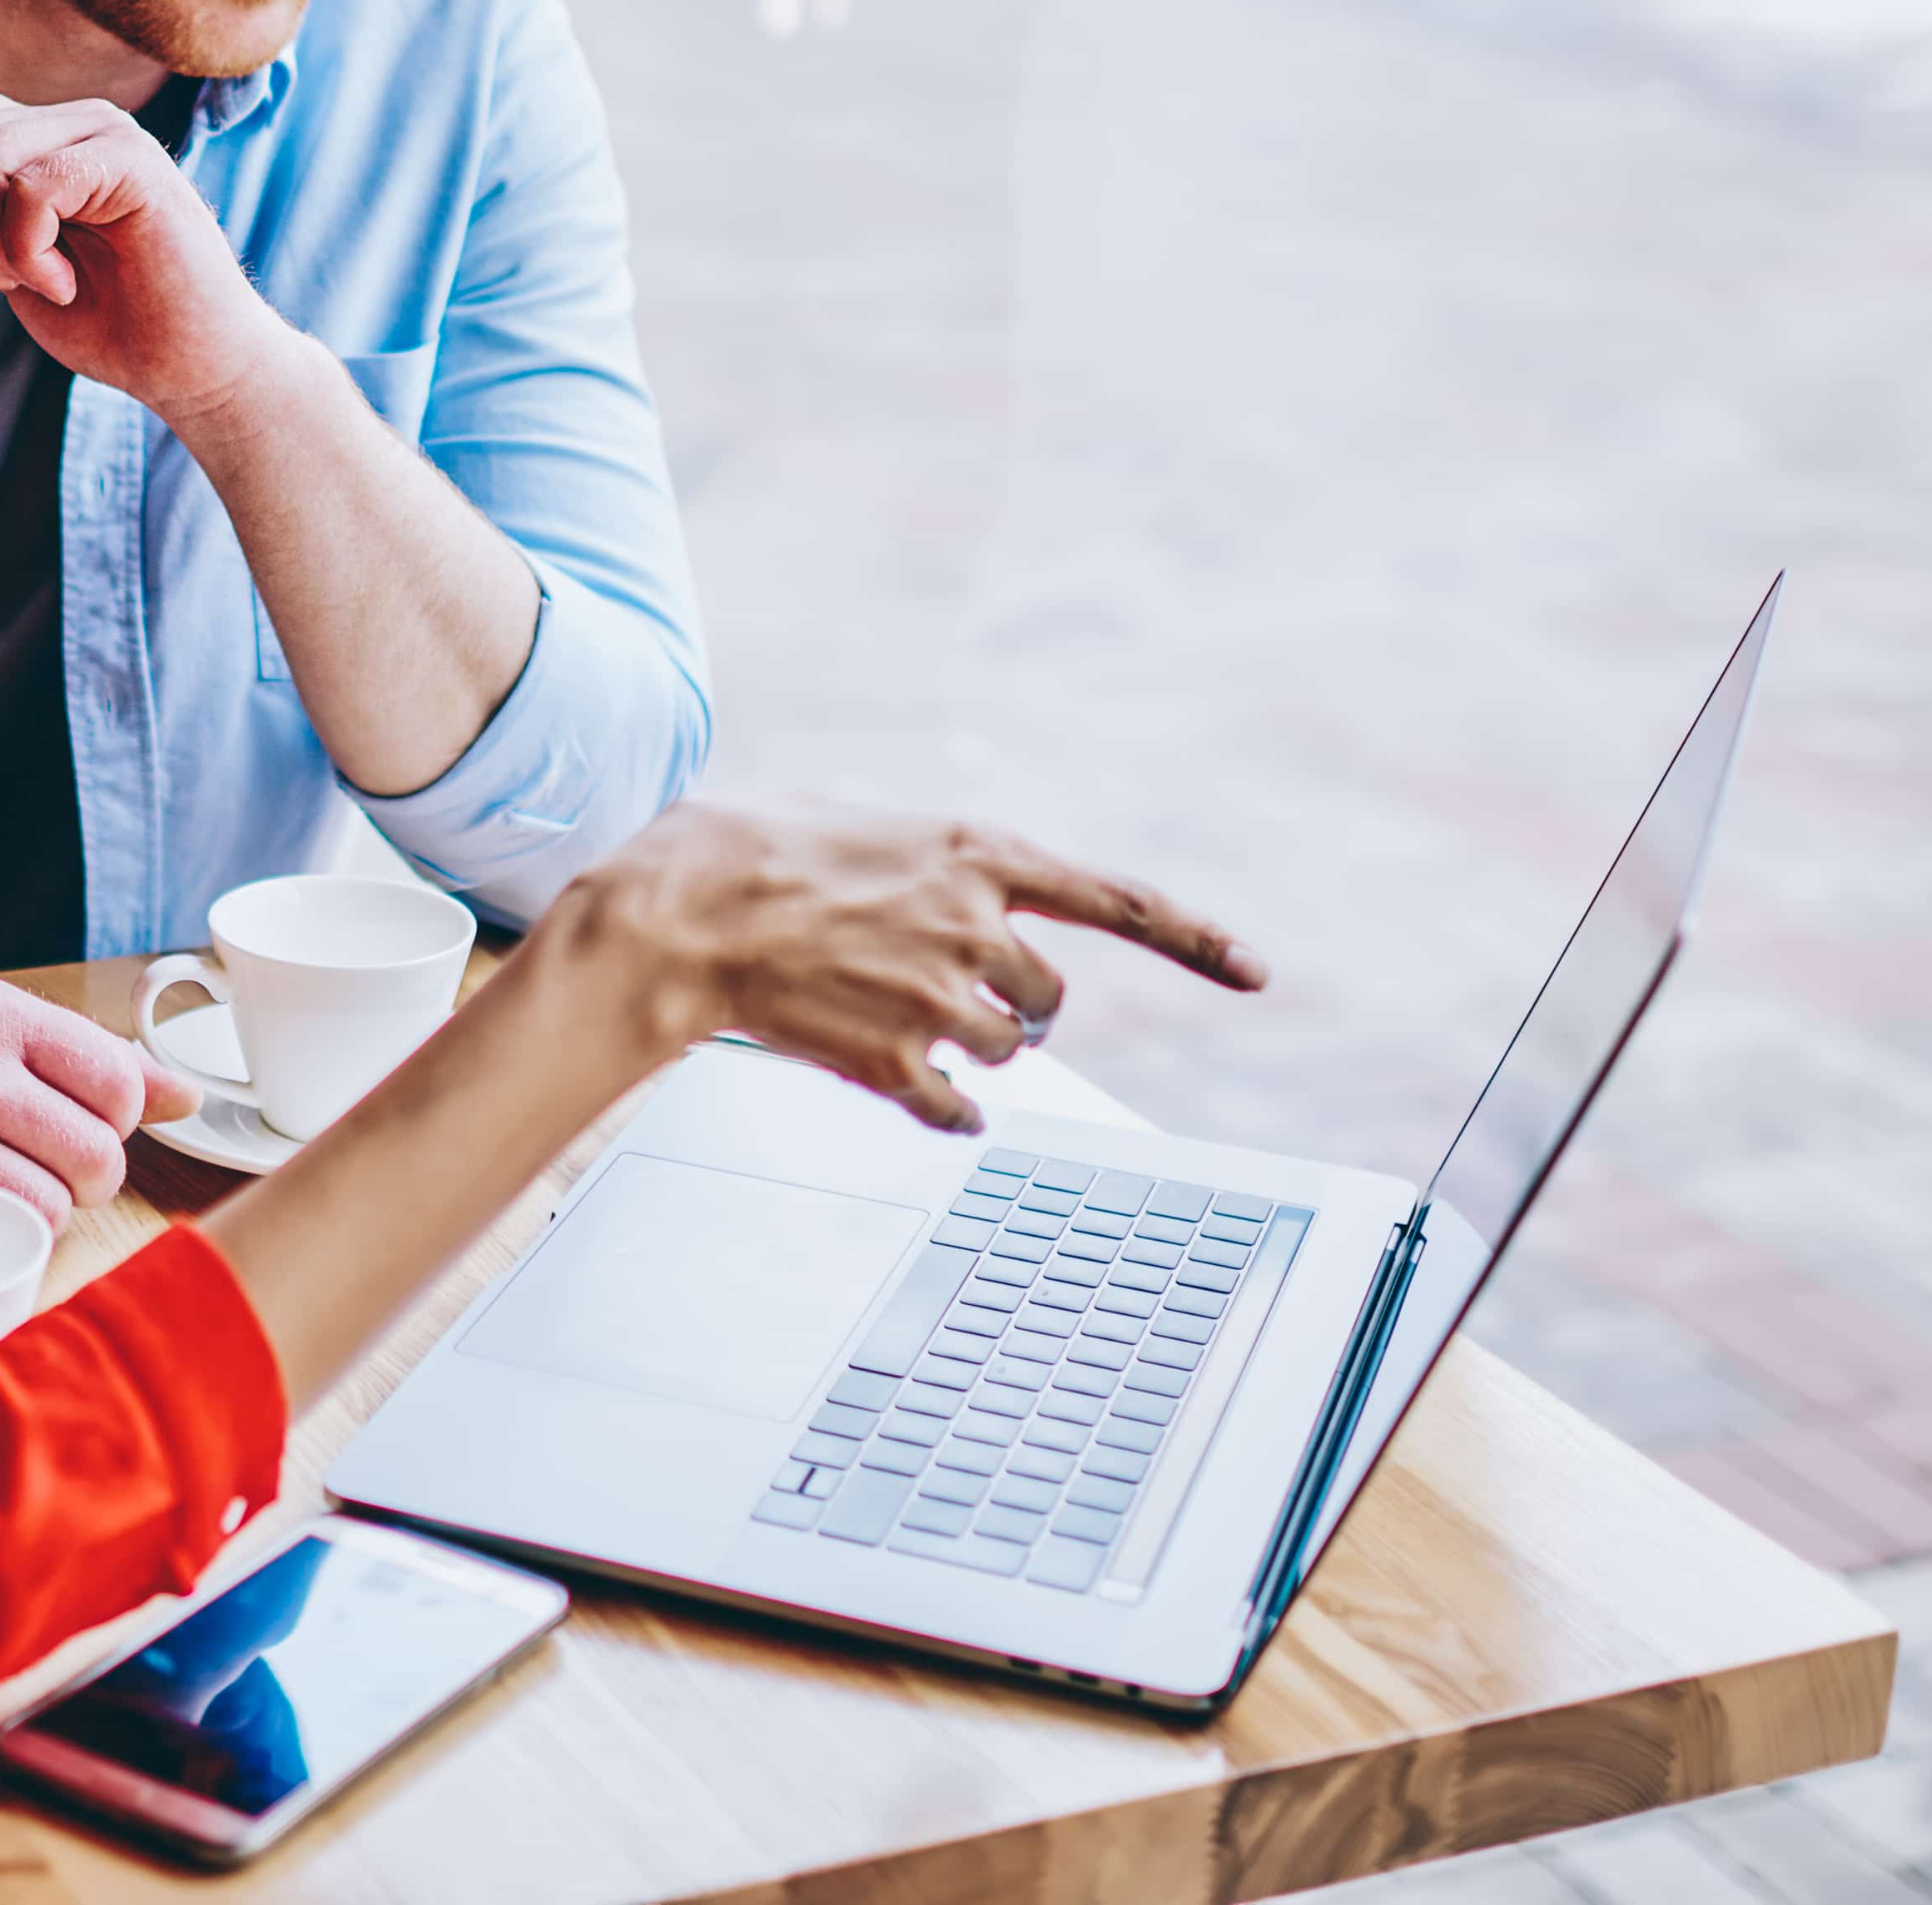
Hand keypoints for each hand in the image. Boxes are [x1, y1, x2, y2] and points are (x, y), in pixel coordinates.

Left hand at [0, 83, 291, 423]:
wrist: (188, 366)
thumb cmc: (108, 320)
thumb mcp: (8, 258)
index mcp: (41, 135)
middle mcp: (71, 119)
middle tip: (0, 275)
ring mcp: (105, 131)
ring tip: (38, 278)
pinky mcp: (132, 161)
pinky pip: (30, 189)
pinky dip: (29, 254)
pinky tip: (64, 281)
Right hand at [0, 973, 202, 1222]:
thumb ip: (76, 1056)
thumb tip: (186, 1095)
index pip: (116, 1076)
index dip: (117, 1122)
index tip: (83, 1130)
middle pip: (96, 1152)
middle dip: (86, 1179)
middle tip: (40, 1175)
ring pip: (52, 1204)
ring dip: (42, 1218)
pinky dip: (1, 1246)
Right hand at [546, 806, 1264, 1134]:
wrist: (673, 914)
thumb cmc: (753, 849)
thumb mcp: (869, 820)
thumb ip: (942, 862)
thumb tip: (979, 899)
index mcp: (979, 851)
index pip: (1120, 899)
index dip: (1196, 939)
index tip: (1257, 973)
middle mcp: (975, 924)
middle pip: (1049, 1000)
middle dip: (1014, 1005)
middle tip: (943, 986)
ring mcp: (937, 996)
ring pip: (1002, 1053)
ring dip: (963, 1047)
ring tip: (883, 1010)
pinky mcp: (895, 1061)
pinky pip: (957, 1111)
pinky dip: (943, 1107)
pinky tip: (902, 1082)